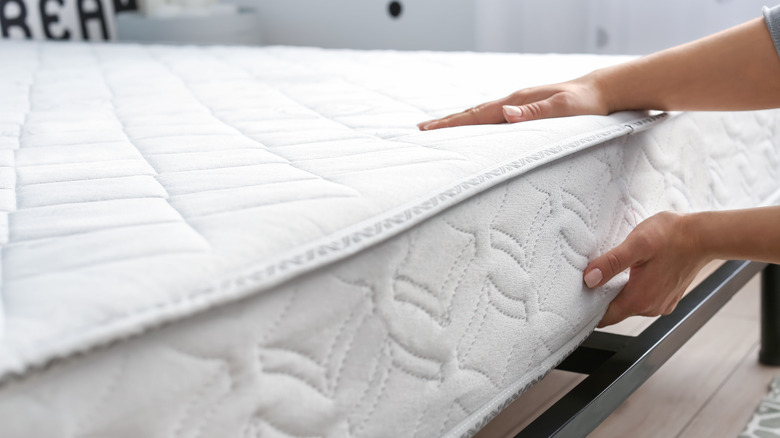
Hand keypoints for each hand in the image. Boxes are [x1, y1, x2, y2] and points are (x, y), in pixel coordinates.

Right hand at [417, 74, 609, 130]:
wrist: (602, 91)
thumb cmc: (586, 105)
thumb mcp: (563, 110)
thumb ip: (534, 114)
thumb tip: (506, 114)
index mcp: (517, 103)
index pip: (477, 115)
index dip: (451, 124)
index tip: (428, 130)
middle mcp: (513, 102)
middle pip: (472, 113)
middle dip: (446, 122)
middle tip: (421, 130)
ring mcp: (517, 104)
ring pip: (480, 113)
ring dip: (458, 121)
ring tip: (439, 127)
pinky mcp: (524, 108)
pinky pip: (492, 116)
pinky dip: (475, 120)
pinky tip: (473, 126)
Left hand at [582, 211, 709, 327]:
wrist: (705, 236)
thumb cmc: (673, 236)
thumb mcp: (636, 244)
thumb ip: (611, 263)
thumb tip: (589, 278)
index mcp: (639, 299)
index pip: (605, 317)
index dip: (588, 310)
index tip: (576, 299)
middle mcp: (651, 307)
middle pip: (616, 311)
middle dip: (601, 298)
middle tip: (588, 280)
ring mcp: (661, 304)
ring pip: (629, 304)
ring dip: (618, 292)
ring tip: (609, 273)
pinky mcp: (668, 297)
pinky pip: (643, 298)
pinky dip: (633, 289)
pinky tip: (632, 273)